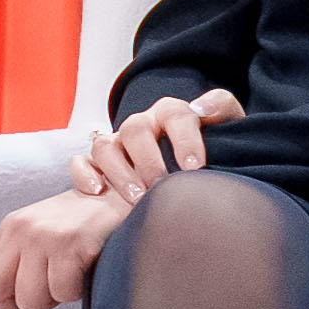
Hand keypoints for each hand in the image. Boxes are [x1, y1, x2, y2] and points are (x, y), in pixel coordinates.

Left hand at [0, 187, 134, 308]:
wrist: (123, 194)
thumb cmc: (84, 223)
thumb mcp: (41, 233)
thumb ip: (18, 261)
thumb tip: (6, 305)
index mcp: (7, 228)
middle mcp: (18, 229)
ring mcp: (42, 235)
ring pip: (29, 299)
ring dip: (52, 303)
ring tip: (67, 284)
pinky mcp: (69, 243)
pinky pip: (62, 292)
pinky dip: (76, 294)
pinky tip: (84, 276)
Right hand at [74, 89, 241, 202]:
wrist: (194, 172)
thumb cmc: (212, 152)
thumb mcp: (228, 129)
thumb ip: (223, 109)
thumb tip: (203, 110)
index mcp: (171, 113)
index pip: (175, 114)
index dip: (184, 139)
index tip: (195, 167)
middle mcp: (141, 125)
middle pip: (134, 129)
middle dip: (149, 161)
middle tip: (162, 187)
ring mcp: (117, 144)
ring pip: (105, 146)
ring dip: (119, 171)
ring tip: (137, 199)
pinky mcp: (98, 164)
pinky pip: (81, 162)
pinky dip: (84, 173)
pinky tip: (97, 192)